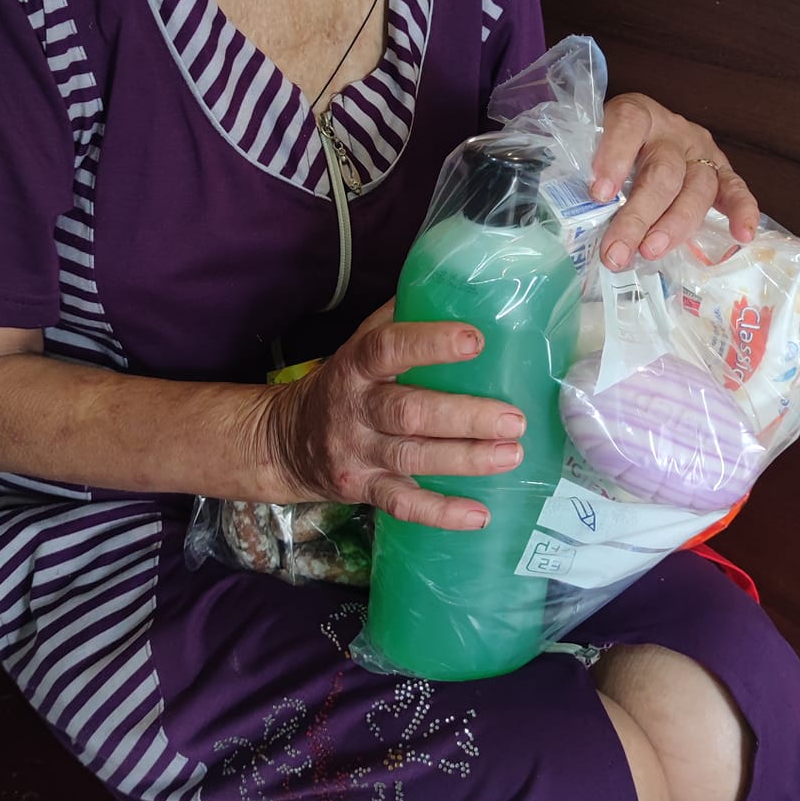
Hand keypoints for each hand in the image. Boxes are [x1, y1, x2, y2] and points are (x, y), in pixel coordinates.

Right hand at [262, 303, 525, 530]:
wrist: (285, 441)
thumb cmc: (342, 384)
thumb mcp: (358, 345)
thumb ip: (399, 321)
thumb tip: (454, 286)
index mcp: (357, 365)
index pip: (389, 348)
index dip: (430, 344)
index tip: (475, 341)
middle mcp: (355, 409)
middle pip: (409, 412)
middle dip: (464, 416)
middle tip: (514, 418)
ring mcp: (358, 453)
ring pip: (412, 458)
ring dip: (465, 459)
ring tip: (512, 455)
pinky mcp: (363, 489)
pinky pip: (402, 505)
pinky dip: (440, 513)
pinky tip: (479, 514)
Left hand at [590, 93, 759, 270]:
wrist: (646, 132)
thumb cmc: (609, 148)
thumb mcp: (588, 145)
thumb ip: (576, 166)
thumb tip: (558, 208)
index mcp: (636, 114)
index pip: (628, 124)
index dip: (614, 156)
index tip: (598, 193)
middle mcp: (672, 131)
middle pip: (662, 171)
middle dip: (638, 215)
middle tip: (617, 251)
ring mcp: (701, 151)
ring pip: (696, 188)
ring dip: (675, 225)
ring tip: (651, 252)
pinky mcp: (721, 171)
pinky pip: (736, 189)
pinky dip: (742, 211)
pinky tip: (741, 236)